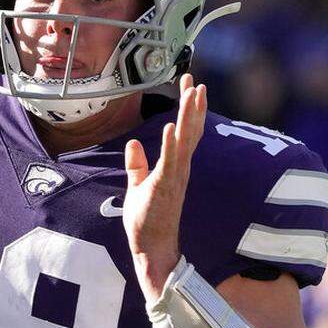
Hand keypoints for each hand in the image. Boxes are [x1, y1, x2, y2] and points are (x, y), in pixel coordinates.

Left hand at [122, 74, 207, 300]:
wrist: (152, 248)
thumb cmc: (147, 220)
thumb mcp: (138, 186)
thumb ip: (137, 165)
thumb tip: (134, 144)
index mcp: (176, 167)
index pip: (185, 131)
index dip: (189, 107)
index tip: (190, 84)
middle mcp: (180, 169)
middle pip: (190, 130)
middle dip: (192, 103)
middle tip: (194, 78)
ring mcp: (175, 178)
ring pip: (184, 141)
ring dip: (188, 116)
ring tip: (192, 92)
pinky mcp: (165, 187)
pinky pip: (170, 161)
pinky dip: (171, 143)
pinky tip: (173, 125)